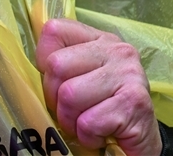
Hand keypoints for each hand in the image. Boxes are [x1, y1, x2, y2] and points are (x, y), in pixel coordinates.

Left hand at [35, 18, 161, 155]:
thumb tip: (29, 67)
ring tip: (87, 124)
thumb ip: (61, 64)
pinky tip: (102, 134)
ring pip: (69, 96)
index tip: (59, 82)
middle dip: (55, 98)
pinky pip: (88, 122)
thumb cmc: (104, 109)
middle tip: (72, 111)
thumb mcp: (82, 78)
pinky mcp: (134, 103)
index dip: (44, 62)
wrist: (143, 142)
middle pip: (56, 65)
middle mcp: (117, 50)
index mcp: (99, 38)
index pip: (53, 31)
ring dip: (71, 121)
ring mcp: (128, 74)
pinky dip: (88, 136)